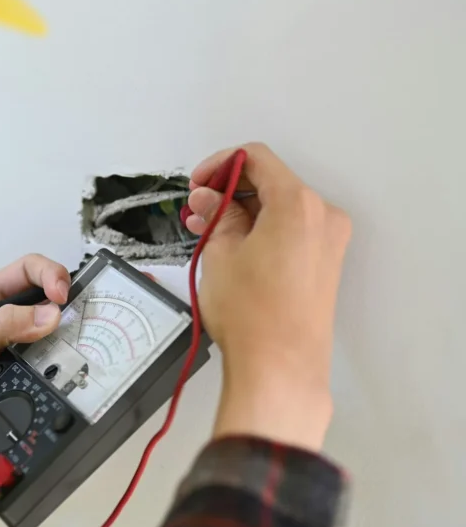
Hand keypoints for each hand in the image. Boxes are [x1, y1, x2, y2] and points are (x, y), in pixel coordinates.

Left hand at [0, 254, 68, 508]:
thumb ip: (5, 326)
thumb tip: (50, 313)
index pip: (27, 270)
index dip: (52, 276)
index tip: (64, 299)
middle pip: (41, 300)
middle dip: (63, 307)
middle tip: (80, 326)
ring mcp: (0, 347)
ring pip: (42, 333)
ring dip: (58, 339)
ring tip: (75, 352)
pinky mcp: (4, 374)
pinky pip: (36, 363)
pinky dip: (51, 367)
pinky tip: (58, 378)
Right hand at [185, 143, 351, 451]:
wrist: (280, 367)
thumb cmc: (252, 315)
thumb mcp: (220, 253)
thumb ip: (216, 214)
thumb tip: (209, 198)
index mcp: (296, 203)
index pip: (256, 159)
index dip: (219, 165)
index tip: (197, 184)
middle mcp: (321, 216)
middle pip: (270, 182)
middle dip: (229, 191)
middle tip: (197, 211)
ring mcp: (328, 241)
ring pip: (279, 208)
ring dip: (244, 212)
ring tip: (207, 232)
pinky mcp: (325, 264)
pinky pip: (291, 231)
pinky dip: (262, 230)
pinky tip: (233, 247)